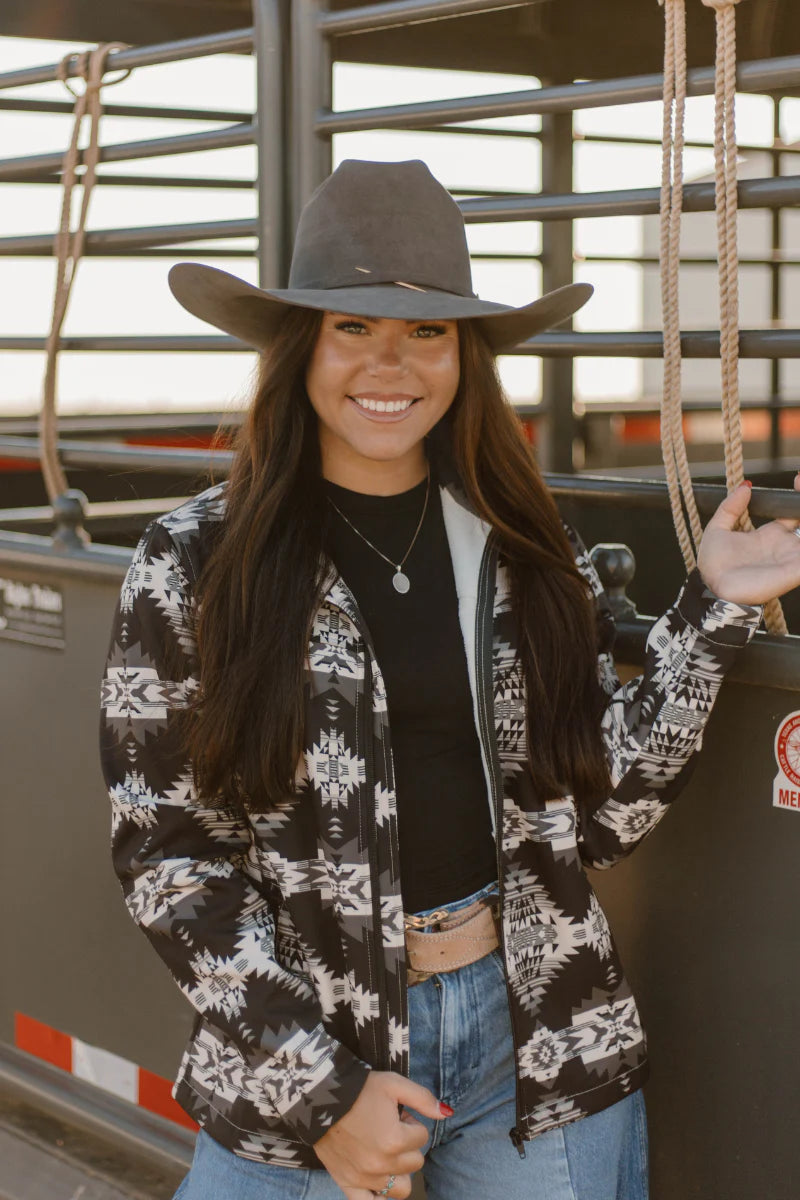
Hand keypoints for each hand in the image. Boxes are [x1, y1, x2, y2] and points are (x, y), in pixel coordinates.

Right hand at [313, 1070, 446, 1197]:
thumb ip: (423, 1099)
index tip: (397, 1114)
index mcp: (395, 1140)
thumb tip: (447, 1113)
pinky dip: (378, 1196)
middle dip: (407, 1145)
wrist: (320, 1096)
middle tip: (388, 1128)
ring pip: (400, 1188)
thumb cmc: (359, 1088)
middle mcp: (381, 1164)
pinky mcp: (347, 1184)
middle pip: (415, 1162)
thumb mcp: (393, 1083)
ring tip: (385, 1152)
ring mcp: (364, 1178)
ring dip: (398, 1171)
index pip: (422, 1137)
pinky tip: (378, 1181)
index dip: (411, 1122)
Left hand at [698, 474, 799, 604]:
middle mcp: (785, 545)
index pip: (792, 512)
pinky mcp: (796, 570)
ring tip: (799, 498)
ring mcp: (793, 558)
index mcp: (770, 535)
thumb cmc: (715, 567)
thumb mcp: (716, 530)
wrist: (714, 589)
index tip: (797, 478)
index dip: (796, 497)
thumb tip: (745, 486)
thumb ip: (729, 507)